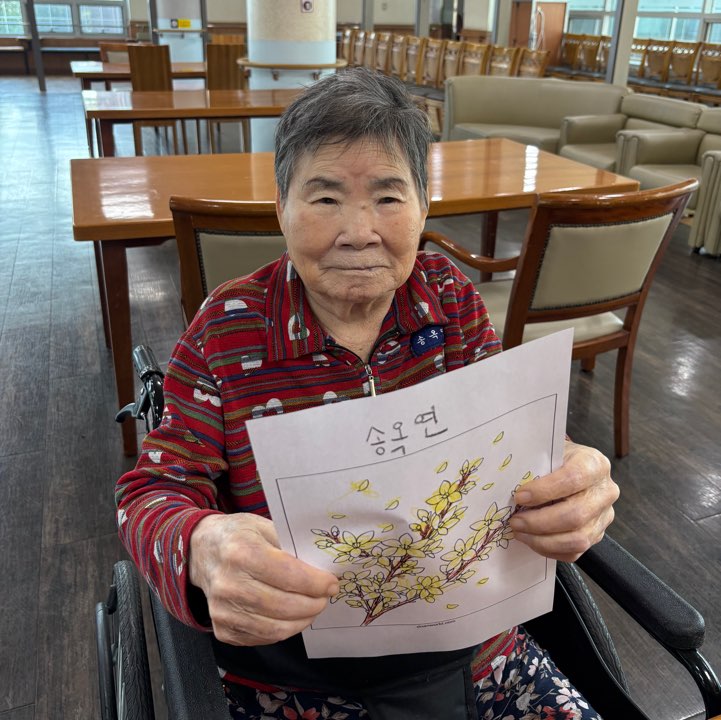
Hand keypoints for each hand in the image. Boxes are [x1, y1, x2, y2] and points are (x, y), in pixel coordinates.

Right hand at [189, 513, 339, 645]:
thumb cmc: (238, 535)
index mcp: (241, 552)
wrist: (201, 551)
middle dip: (314, 604)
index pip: (288, 575)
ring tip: (312, 608)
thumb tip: (323, 566)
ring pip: (275, 628)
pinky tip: (290, 616)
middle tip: (325, 597)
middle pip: (284, 606)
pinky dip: (283, 630)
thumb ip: (291, 544)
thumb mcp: (264, 525)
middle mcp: (228, 583)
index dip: (316, 583)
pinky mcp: (222, 629)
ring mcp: (223, 610)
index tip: (331, 583)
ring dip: (302, 620)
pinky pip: (262, 638)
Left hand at [509, 439, 618, 561]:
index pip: (573, 479)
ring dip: (543, 540)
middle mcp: (605, 491)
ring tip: (520, 532)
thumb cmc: (556, 461)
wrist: (573, 468)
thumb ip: (536, 466)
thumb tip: (510, 486)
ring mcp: (604, 516)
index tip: (518, 497)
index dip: (544, 490)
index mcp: (594, 464)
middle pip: (575, 515)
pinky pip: (574, 552)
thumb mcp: (548, 453)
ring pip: (577, 539)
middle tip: (515, 521)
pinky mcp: (597, 535)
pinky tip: (532, 540)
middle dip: (539, 522)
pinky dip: (549, 550)